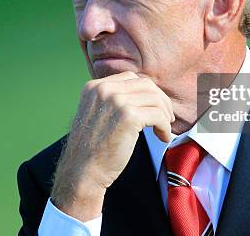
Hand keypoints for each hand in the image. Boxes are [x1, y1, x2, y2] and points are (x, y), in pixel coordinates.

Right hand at [51, 71, 174, 220]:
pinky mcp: (128, 116)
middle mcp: (104, 89)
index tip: (155, 107)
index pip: (131, 78)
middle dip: (161, 101)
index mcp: (95, 87)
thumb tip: (146, 96)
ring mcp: (116, 101)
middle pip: (146, 84)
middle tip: (167, 118)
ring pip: (155, 99)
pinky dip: (165, 127)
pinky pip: (158, 115)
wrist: (82, 171)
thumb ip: (113, 101)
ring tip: (164, 130)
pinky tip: (163, 138)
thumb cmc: (92, 149)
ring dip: (165, 115)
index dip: (148, 92)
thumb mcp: (97, 114)